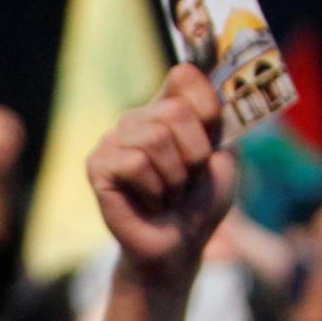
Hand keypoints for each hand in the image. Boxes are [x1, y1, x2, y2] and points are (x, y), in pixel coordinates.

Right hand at [87, 66, 237, 287]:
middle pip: (174, 111)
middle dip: (194, 154)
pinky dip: (154, 189)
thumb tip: (199, 78)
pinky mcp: (97, 167)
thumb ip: (218, 114)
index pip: (184, 76)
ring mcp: (112, 141)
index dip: (207, 109)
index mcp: (165, 107)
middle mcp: (135, 118)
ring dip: (175, 177)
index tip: (213, 141)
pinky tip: (150, 203)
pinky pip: (135, 163)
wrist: (180, 245)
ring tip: (169, 194)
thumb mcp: (224, 152)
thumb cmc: (200, 201)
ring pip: (155, 138)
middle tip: (187, 180)